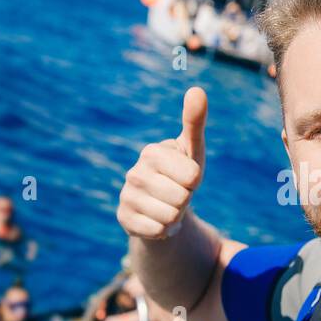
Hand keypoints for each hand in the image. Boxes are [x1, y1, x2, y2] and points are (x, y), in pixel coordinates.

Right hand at [117, 87, 207, 239]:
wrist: (163, 205)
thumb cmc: (182, 174)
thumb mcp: (193, 150)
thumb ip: (195, 121)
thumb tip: (197, 90)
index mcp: (152, 152)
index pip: (193, 176)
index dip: (195, 181)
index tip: (185, 176)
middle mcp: (134, 173)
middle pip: (182, 198)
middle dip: (186, 200)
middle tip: (176, 193)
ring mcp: (127, 196)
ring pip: (170, 217)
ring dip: (175, 216)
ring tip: (168, 206)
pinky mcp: (124, 219)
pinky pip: (157, 231)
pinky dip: (164, 230)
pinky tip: (157, 219)